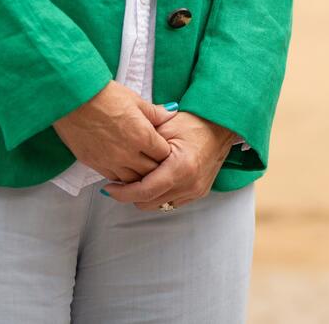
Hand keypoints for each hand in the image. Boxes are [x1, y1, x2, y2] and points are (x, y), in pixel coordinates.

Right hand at [52, 81, 178, 182]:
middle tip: (153, 160)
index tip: (163, 148)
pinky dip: (120, 176)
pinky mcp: (95, 164)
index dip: (166, 152)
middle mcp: (129, 153)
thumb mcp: (133, 98)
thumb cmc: (103, 94)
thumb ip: (154, 111)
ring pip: (133, 180)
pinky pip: (114, 178)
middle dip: (155, 166)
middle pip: (151, 171)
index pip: (164, 154)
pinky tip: (122, 168)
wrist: (74, 97)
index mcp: (143, 135)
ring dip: (138, 174)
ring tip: (138, 166)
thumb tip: (171, 112)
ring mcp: (111, 161)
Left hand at [100, 112, 237, 210]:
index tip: (109, 188)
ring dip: (145, 196)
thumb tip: (119, 153)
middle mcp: (190, 185)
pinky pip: (171, 202)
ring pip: (159, 205)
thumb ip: (144, 142)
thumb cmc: (193, 122)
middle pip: (150, 203)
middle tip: (118, 182)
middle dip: (131, 195)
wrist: (219, 126)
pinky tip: (151, 180)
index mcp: (180, 168)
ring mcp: (196, 192)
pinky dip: (158, 195)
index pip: (145, 191)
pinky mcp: (198, 193)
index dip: (123, 192)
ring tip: (134, 179)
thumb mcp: (165, 126)